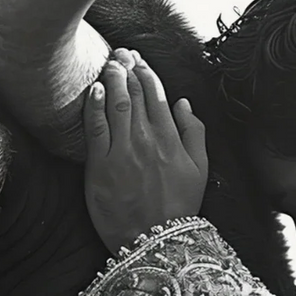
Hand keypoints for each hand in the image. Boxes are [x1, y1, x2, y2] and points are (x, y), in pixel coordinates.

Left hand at [83, 49, 209, 252]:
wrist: (154, 243)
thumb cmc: (178, 208)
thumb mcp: (200, 171)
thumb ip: (195, 133)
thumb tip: (183, 103)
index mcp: (172, 140)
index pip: (157, 95)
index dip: (146, 73)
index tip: (138, 60)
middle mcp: (148, 140)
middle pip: (134, 93)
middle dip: (127, 68)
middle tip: (120, 52)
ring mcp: (123, 152)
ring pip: (115, 103)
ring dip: (112, 78)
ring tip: (109, 62)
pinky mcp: (101, 166)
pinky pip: (96, 127)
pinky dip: (95, 104)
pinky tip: (94, 88)